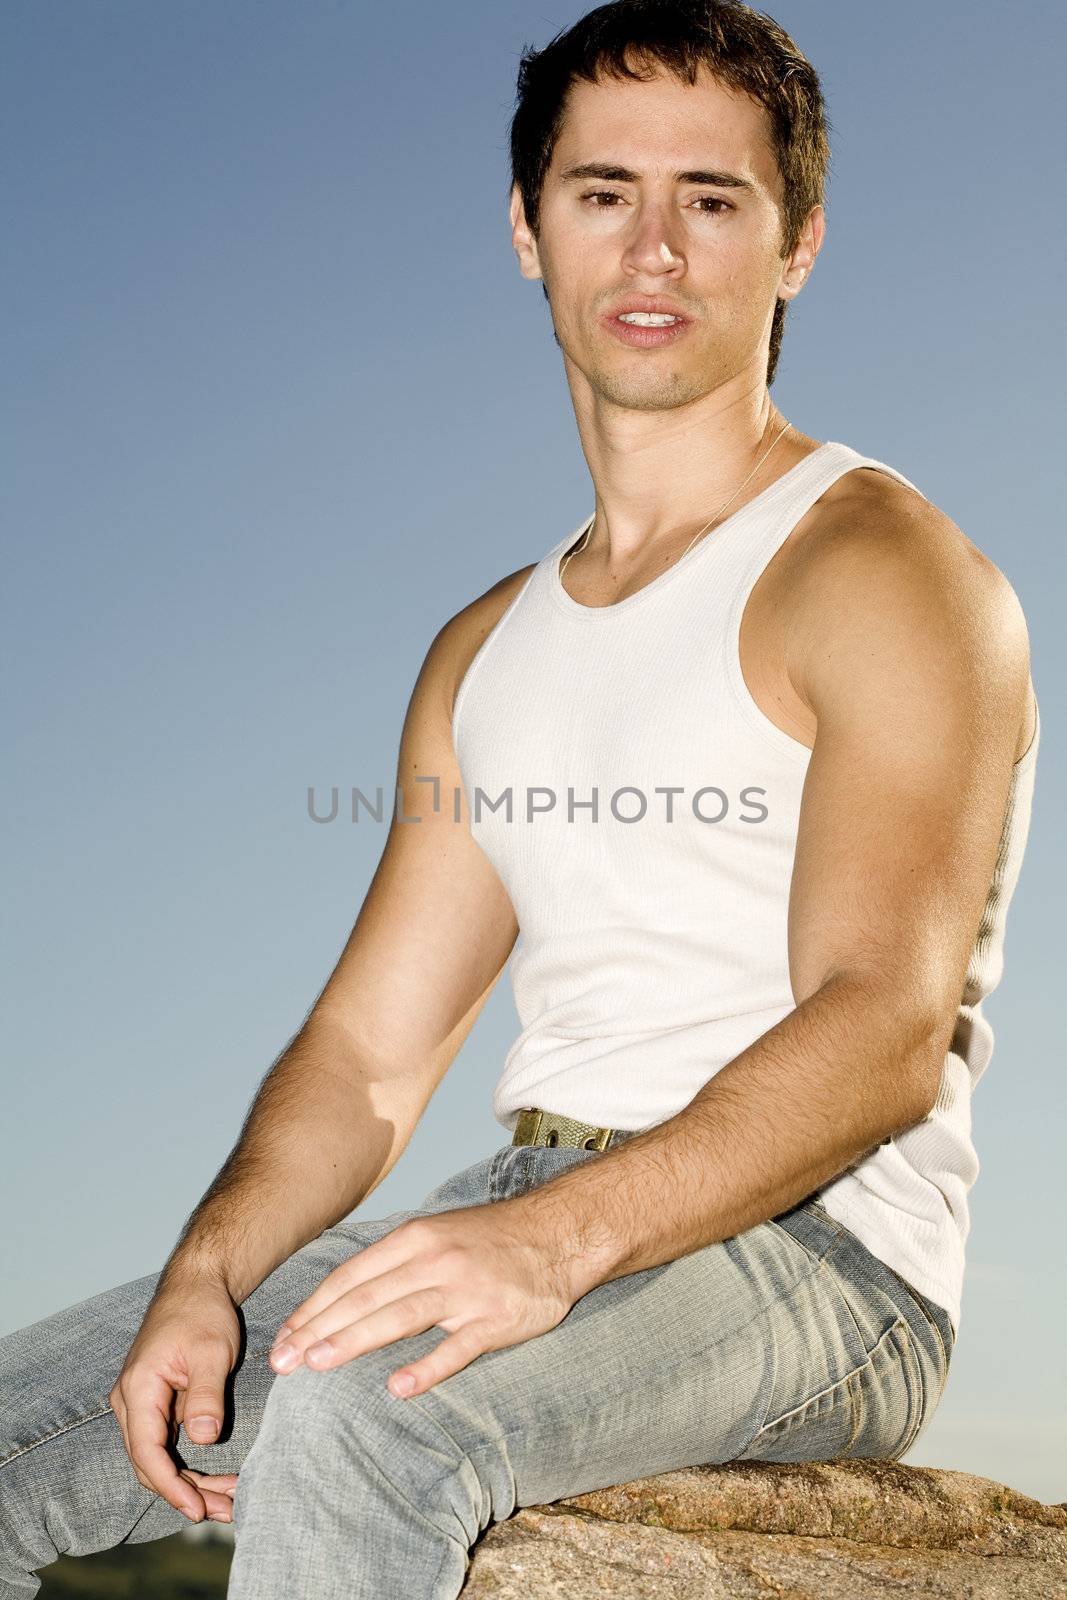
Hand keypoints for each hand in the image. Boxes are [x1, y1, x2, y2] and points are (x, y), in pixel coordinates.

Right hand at [108, 1278, 241, 1523]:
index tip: (197, 1510)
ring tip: (226, 1502)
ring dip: (188, 1483)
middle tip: (225, 1511)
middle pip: (150, 1463)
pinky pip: (165, 1444)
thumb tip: (202, 1440)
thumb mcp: (213, 1352)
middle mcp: (130, 1401)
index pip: (147, 1452)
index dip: (171, 1486)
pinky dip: (187, 1464)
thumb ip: (206, 1397)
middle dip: (185, 1493)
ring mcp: (139, 1403)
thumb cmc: (203, 1313)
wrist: (195, 1284)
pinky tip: (215, 1479)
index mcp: (139, 1389)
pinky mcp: (154, 1403)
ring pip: (157, 1458)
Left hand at [268, 1196, 582, 1398]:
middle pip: (366, 1297)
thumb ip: (394, 1263)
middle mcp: (435, 1260)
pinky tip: (398, 1387)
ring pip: (400, 1317)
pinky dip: (427, 1367)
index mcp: (415, 1239)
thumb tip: (342, 1297)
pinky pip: (457, 1347)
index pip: (351, 1277)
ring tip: (318, 1365)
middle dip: (319, 1330)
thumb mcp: (436, 1235)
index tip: (283, 1339)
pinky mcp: (496, 1319)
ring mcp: (466, 1290)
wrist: (558, 1233)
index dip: (313, 1309)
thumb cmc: (489, 1240)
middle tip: (284, 1362)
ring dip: (354, 1340)